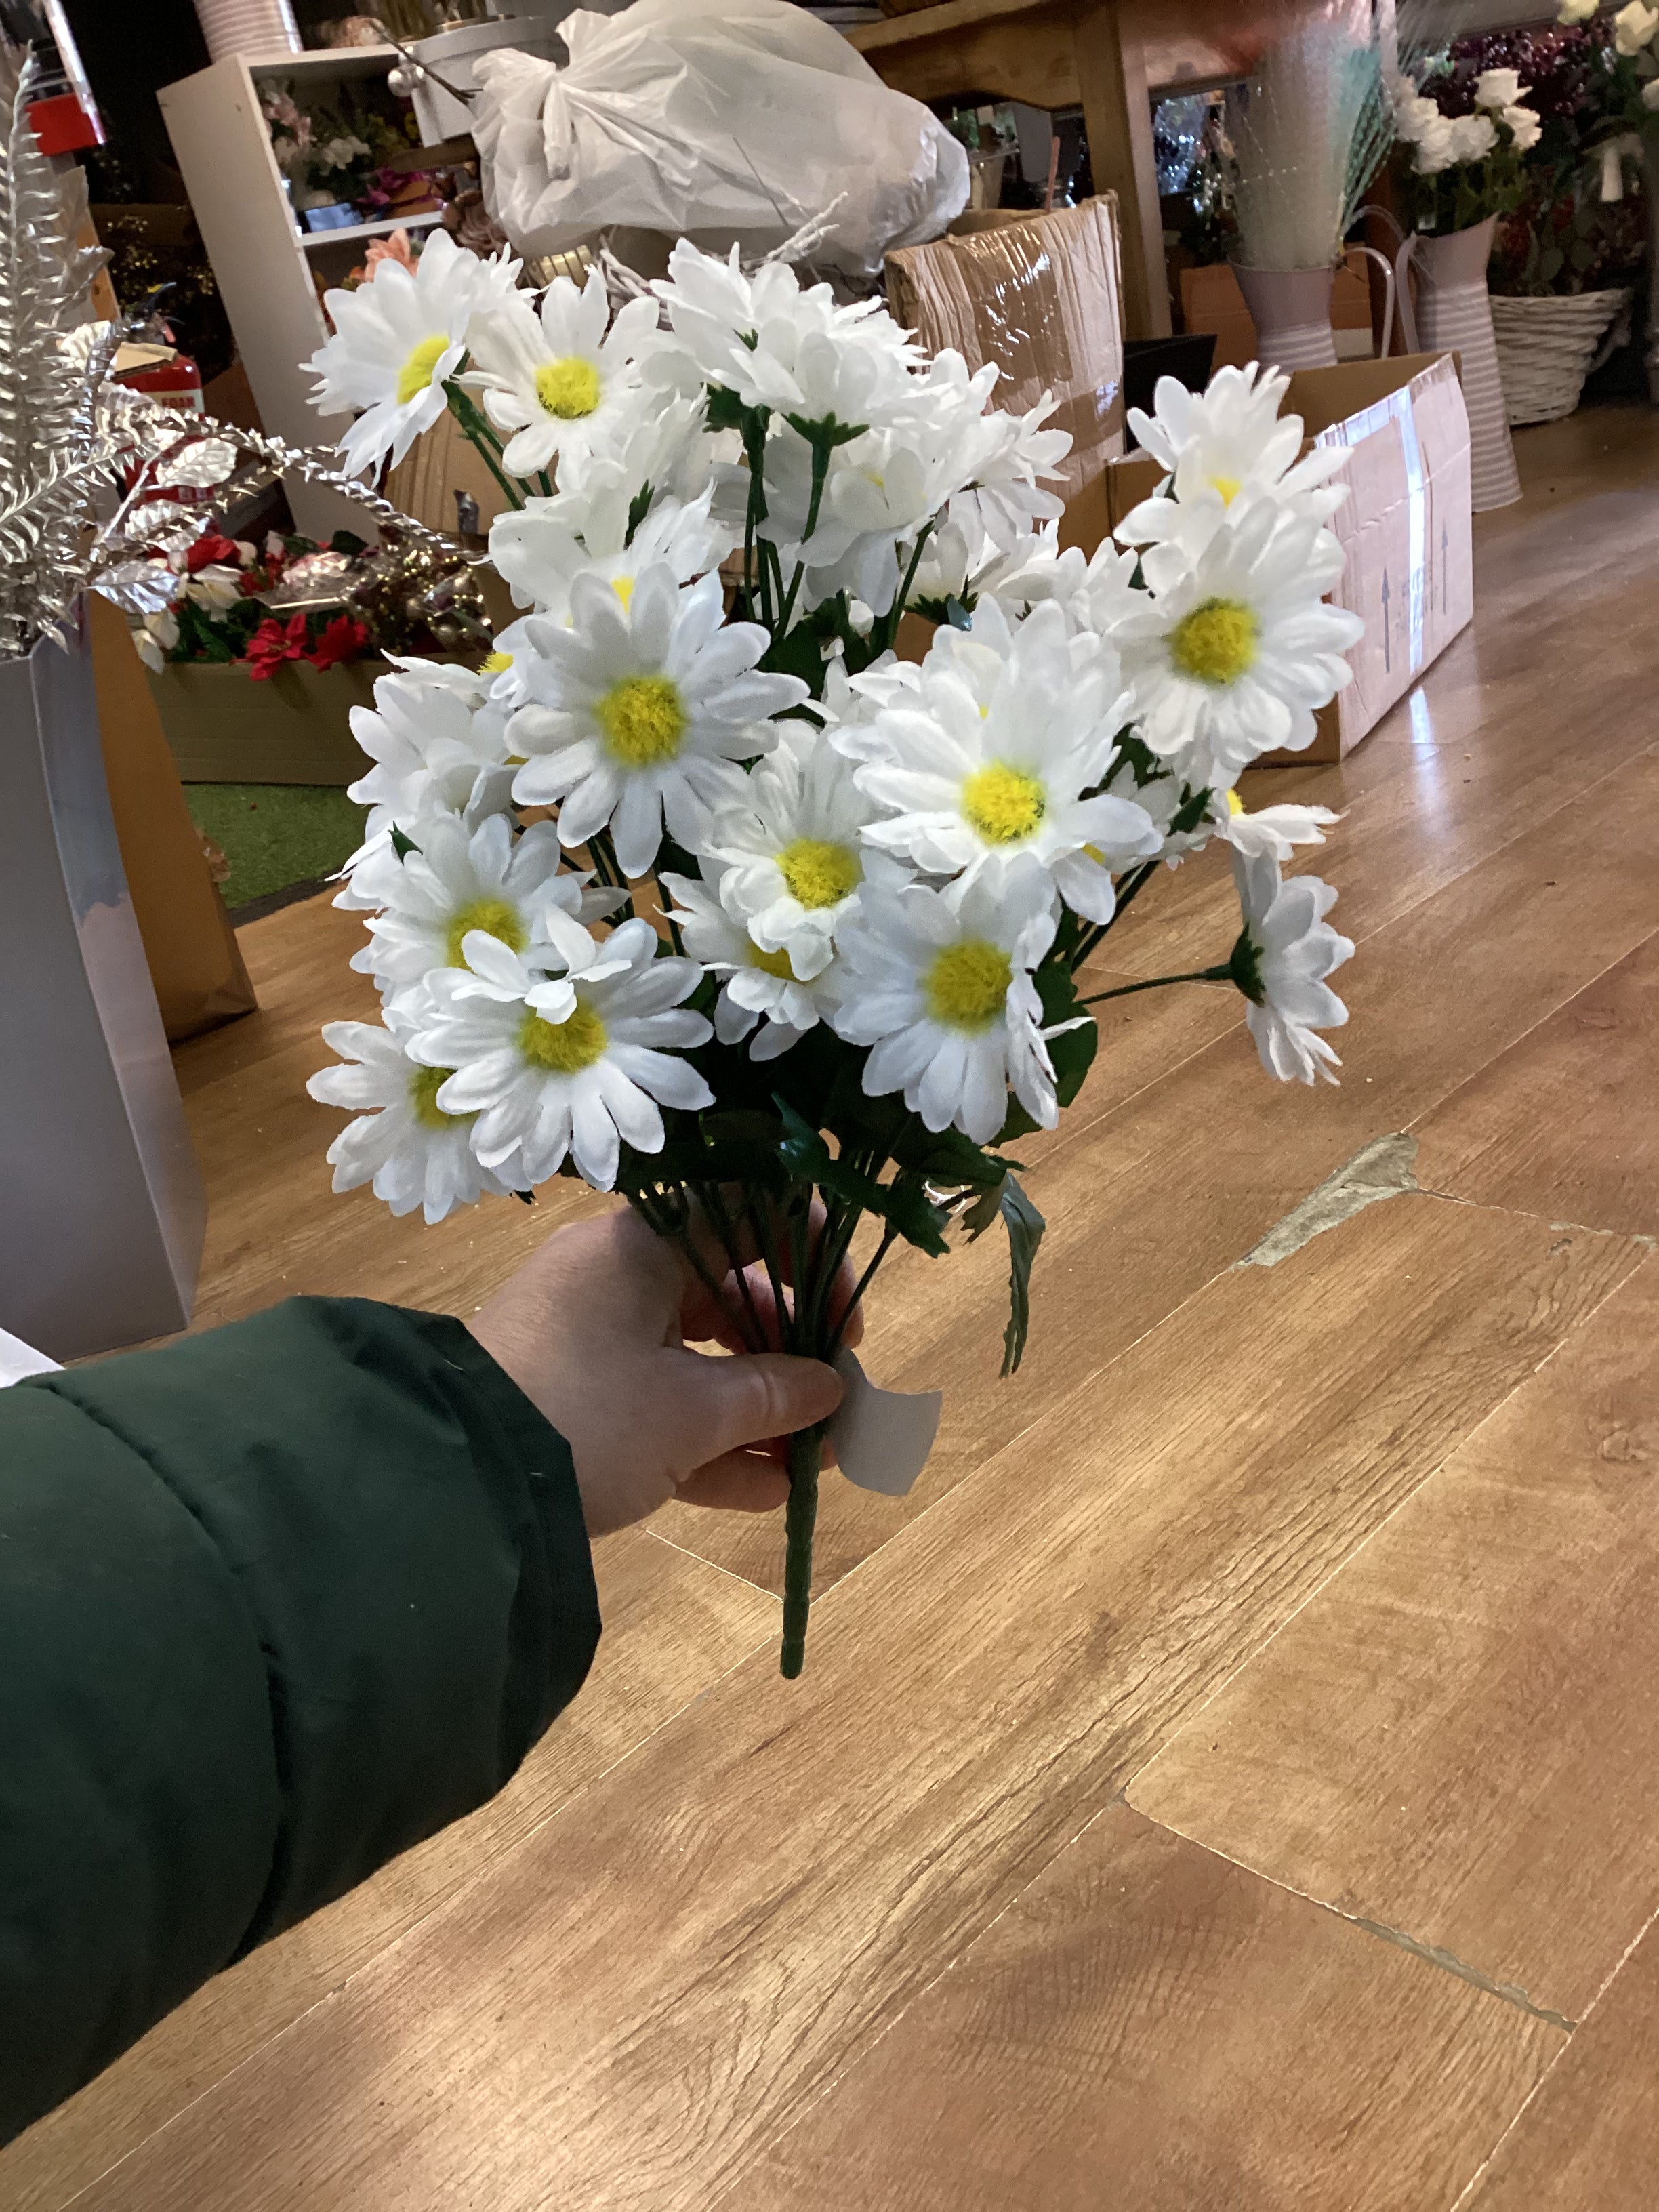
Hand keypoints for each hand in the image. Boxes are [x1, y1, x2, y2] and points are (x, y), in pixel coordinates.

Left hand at [465, 1204, 854, 1537]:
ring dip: (761, 1410)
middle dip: (792, 1355)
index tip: (843, 1318)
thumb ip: (772, 1396)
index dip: (808, 1253)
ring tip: (818, 1461)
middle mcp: (615, 1281)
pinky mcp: (575, 1403)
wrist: (451, 1488)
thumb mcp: (689, 1413)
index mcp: (640, 1248)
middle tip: (841, 1406)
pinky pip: (660, 1410)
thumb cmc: (582, 1418)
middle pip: (727, 1295)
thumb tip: (831, 1388)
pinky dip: (711, 1443)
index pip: (742, 1210)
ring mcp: (592, 1344)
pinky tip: (769, 1491)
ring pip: (697, 1361)